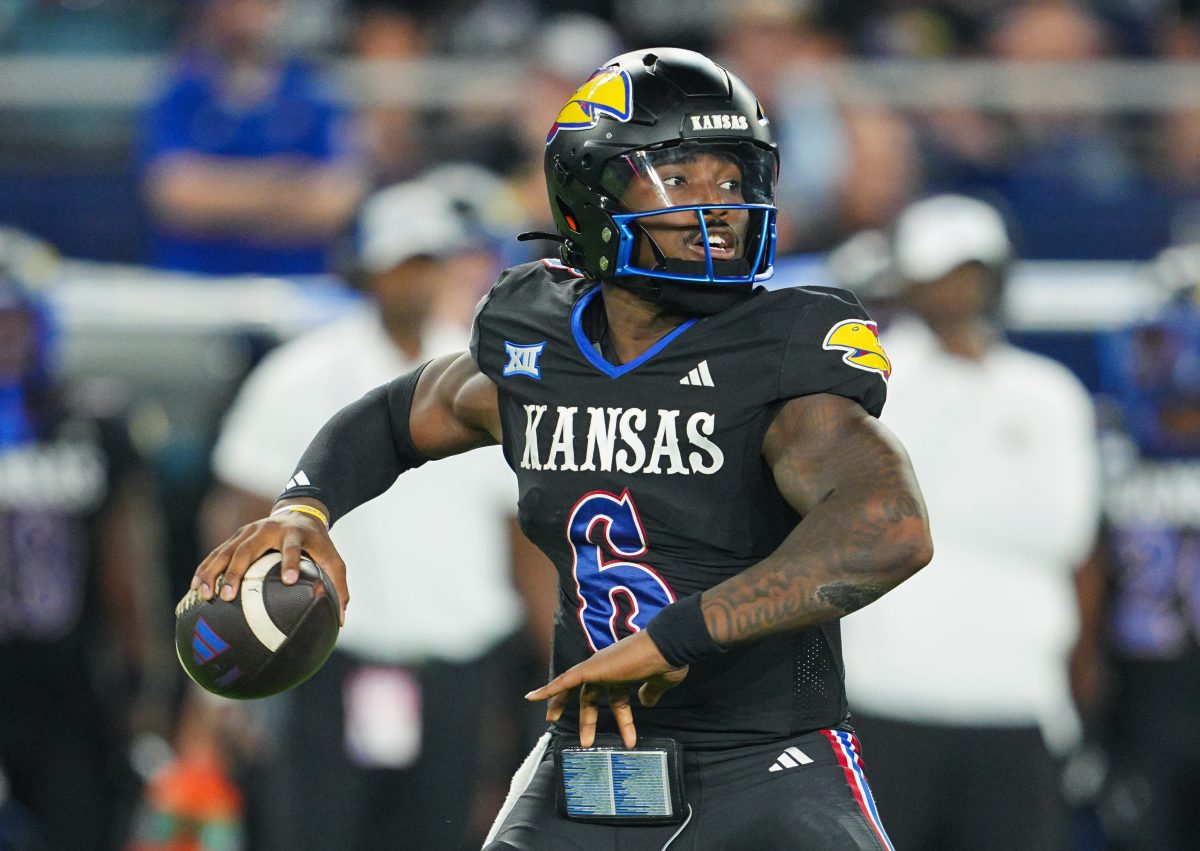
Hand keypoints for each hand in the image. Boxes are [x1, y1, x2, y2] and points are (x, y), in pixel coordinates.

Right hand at [190, 501, 348, 623]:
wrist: (301, 512)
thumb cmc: (318, 544)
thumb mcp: (333, 560)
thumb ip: (339, 587)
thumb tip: (340, 621)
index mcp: (295, 534)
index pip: (293, 547)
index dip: (291, 561)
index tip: (288, 580)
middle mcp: (269, 529)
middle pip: (248, 549)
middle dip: (237, 572)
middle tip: (229, 596)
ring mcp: (249, 531)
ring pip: (226, 550)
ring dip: (213, 572)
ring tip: (206, 595)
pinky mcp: (237, 536)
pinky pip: (217, 553)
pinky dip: (206, 569)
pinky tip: (195, 588)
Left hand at [524, 629, 688, 747]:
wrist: (667, 645)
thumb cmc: (667, 660)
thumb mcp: (660, 682)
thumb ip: (650, 692)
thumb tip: (645, 702)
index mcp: (624, 671)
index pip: (614, 694)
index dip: (616, 711)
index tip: (623, 725)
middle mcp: (608, 667)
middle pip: (591, 695)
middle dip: (589, 718)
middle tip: (587, 740)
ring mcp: (599, 667)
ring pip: (576, 691)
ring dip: (571, 711)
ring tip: (567, 732)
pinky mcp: (592, 668)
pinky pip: (564, 681)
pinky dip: (549, 689)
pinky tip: (532, 698)